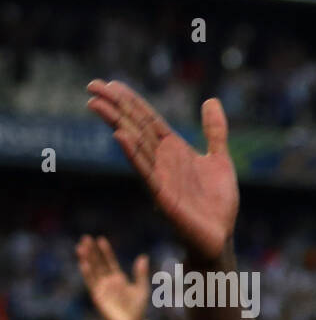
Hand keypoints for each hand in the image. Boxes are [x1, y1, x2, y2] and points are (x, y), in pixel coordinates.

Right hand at [77, 235, 149, 319]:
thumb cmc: (137, 308)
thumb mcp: (142, 289)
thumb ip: (141, 274)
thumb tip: (143, 257)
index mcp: (118, 278)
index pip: (109, 261)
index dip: (105, 251)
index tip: (100, 239)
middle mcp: (108, 281)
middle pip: (98, 263)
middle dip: (92, 251)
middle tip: (85, 238)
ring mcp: (101, 288)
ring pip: (92, 271)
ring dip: (86, 259)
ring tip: (80, 247)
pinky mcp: (97, 296)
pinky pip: (91, 283)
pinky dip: (87, 273)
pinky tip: (83, 264)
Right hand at [86, 81, 238, 257]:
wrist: (220, 236)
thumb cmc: (218, 203)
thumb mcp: (220, 160)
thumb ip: (215, 131)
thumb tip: (210, 100)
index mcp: (174, 150)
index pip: (149, 119)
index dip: (131, 101)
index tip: (111, 83)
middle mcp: (163, 160)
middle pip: (135, 126)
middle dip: (115, 106)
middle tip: (91, 86)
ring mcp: (160, 176)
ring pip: (135, 144)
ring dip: (116, 123)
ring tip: (95, 104)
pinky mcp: (162, 195)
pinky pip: (145, 171)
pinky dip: (132, 153)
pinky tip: (119, 135)